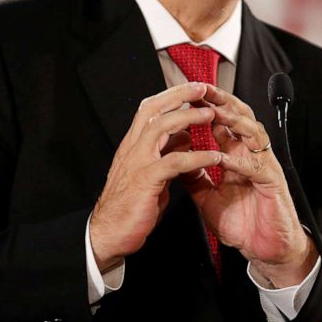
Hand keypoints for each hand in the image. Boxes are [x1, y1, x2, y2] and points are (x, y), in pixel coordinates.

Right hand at [90, 82, 221, 272]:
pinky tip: (214, 156)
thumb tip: (185, 139)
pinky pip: (175, 162)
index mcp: (133, 145)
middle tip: (203, 88)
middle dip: (180, 95)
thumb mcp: (151, 174)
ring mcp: (138, 162)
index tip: (192, 88)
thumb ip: (166, 154)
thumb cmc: (130, 206)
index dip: (171, 96)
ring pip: (162, 128)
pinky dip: (197, 156)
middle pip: (154, 110)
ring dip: (189, 118)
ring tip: (210, 115)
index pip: (149, 109)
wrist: (108, 234)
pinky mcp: (146, 180)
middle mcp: (133, 148)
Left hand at [185, 85, 317, 287]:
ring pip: (253, 132)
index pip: (222, 121)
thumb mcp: (208, 197)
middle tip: (203, 90)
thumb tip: (175, 159)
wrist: (263, 249)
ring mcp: (263, 165)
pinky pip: (256, 165)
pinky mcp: (272, 182)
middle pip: (240, 117)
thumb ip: (194, 177)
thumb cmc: (242, 223)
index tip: (186, 96)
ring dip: (234, 121)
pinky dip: (240, 160)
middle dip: (222, 102)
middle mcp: (250, 155)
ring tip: (216, 112)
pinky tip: (224, 157)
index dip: (206, 106)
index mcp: (236, 155)